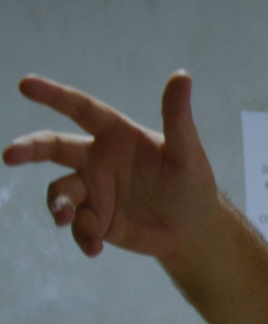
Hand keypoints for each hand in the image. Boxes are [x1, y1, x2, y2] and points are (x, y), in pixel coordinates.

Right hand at [3, 71, 218, 259]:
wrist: (193, 229)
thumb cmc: (192, 183)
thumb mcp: (187, 152)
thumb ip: (177, 117)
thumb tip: (182, 75)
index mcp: (116, 135)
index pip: (81, 109)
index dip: (54, 95)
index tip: (25, 84)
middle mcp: (97, 158)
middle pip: (54, 146)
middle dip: (29, 148)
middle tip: (11, 155)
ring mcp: (93, 190)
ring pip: (60, 191)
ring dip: (59, 205)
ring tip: (66, 217)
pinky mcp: (95, 220)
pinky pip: (77, 225)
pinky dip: (81, 236)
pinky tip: (94, 248)